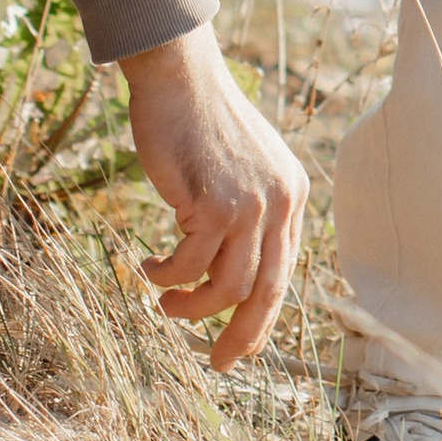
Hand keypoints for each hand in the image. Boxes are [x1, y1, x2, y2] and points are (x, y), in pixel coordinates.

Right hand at [120, 25, 307, 367]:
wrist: (180, 77)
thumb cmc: (201, 121)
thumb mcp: (241, 168)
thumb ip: (248, 211)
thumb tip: (230, 272)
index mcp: (293, 194)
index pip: (284, 271)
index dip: (263, 314)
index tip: (243, 342)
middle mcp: (281, 202)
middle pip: (266, 291)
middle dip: (242, 335)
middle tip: (218, 363)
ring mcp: (250, 205)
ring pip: (227, 288)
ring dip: (191, 308)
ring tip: (164, 305)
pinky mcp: (213, 205)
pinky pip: (188, 266)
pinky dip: (166, 277)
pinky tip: (148, 268)